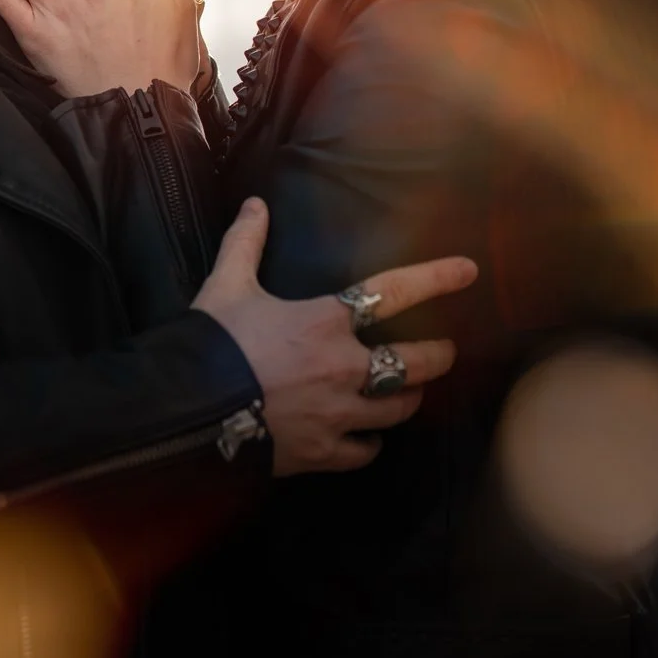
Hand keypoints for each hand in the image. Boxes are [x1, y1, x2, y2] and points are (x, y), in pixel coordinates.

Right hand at [193, 197, 476, 475]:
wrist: (188, 410)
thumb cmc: (213, 341)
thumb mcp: (227, 284)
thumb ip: (245, 242)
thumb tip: (255, 203)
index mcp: (325, 321)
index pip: (392, 293)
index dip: (435, 278)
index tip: (469, 271)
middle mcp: (344, 368)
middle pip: (414, 363)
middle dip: (437, 356)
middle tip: (445, 352)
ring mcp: (337, 415)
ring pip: (399, 409)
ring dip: (410, 398)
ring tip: (413, 392)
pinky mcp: (322, 454)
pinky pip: (365, 452)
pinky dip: (371, 444)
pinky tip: (369, 440)